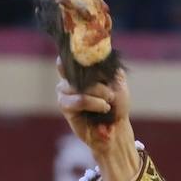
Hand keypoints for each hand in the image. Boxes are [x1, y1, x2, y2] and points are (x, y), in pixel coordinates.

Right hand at [56, 57, 139, 180]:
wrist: (117, 127)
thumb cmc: (117, 104)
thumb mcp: (117, 81)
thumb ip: (106, 67)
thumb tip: (98, 56)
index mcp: (80, 68)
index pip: (73, 53)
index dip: (81, 54)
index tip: (95, 58)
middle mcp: (68, 76)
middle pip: (81, 69)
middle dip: (101, 82)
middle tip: (111, 94)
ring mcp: (63, 89)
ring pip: (82, 85)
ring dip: (101, 94)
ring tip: (108, 103)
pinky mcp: (64, 105)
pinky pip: (80, 99)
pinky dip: (95, 103)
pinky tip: (103, 108)